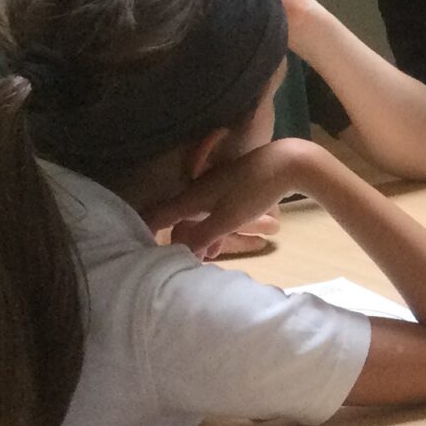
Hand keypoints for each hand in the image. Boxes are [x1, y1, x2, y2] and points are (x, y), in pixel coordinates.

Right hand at [144, 141, 313, 258]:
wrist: (284, 164)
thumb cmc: (252, 192)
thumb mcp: (227, 219)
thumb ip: (202, 236)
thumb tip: (180, 252)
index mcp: (190, 199)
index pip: (158, 216)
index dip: (145, 230)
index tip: (140, 249)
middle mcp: (196, 192)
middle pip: (177, 219)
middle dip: (177, 241)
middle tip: (177, 261)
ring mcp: (212, 190)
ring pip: (196, 218)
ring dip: (198, 238)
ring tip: (204, 260)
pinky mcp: (229, 190)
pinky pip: (211, 213)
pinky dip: (212, 229)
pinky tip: (219, 243)